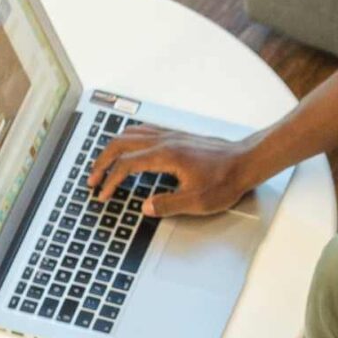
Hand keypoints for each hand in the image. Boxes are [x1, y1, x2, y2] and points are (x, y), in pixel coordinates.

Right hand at [87, 124, 255, 217]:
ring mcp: (170, 135)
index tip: (102, 194)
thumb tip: (144, 207)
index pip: (126, 165)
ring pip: (130, 134)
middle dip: (102, 161)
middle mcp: (164, 141)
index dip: (110, 181)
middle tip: (92, 178)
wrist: (246, 161)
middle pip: (120, 144)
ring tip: (103, 164)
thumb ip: (168, 205)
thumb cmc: (226, 180)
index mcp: (166, 156)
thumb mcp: (198, 202)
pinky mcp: (177, 136)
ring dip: (112, 149)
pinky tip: (128, 148)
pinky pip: (143, 131)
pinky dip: (128, 139)